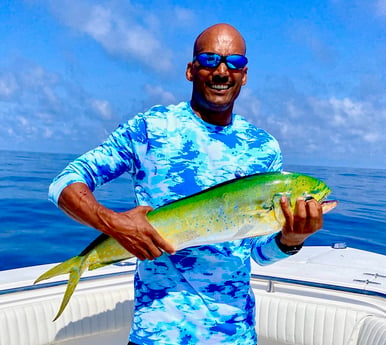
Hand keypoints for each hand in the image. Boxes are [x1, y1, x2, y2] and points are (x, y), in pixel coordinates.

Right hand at [58, 183, 174, 260]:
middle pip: (157, 253)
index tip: (172, 251)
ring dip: (152, 255)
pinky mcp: (132, 250)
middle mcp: (145, 241)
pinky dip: (144, 256)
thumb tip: (152, 209)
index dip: (169, 249)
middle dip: (160, 253)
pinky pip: (141, 258)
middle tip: (160, 250)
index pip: (163, 244)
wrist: (114, 224)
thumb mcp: (140, 210)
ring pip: (150, 257)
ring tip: (152, 252)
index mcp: (150, 232)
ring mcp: (138, 247)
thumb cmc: (127, 217)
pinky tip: (144, 253)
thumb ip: (148, 209)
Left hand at [279, 196, 322, 245]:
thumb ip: (315, 212)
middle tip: (305, 199)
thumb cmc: (303, 226)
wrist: (292, 239)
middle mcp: (309, 228)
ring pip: (301, 216)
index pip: (319, 212)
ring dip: (300, 205)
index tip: (311, 199)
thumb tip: (323, 199)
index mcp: (317, 225)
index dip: (315, 203)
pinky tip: (283, 198)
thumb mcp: (312, 222)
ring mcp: (299, 228)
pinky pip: (287, 214)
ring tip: (299, 199)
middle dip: (310, 204)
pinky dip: (284, 206)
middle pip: (313, 215)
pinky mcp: (289, 226)